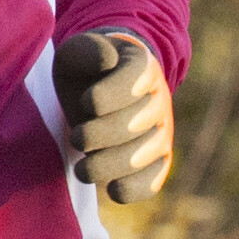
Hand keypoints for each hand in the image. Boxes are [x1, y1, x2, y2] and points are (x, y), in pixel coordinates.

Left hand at [54, 27, 172, 204]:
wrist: (98, 90)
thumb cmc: (84, 71)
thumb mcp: (77, 52)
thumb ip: (87, 49)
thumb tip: (108, 60)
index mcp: (141, 65)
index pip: (132, 82)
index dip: (106, 97)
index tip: (85, 102)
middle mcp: (158, 98)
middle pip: (135, 123)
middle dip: (101, 135)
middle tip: (78, 138)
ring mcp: (160, 131)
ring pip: (143, 154)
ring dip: (111, 165)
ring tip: (83, 169)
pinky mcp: (155, 160)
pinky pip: (153, 179)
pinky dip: (136, 188)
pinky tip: (112, 190)